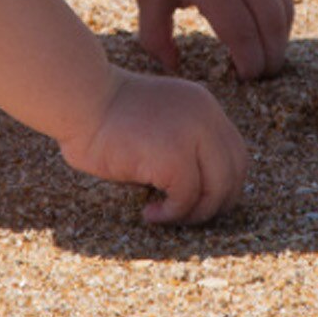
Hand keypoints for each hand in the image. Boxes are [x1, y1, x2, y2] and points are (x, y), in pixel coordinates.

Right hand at [59, 71, 247, 223]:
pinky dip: (171, 214)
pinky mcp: (174, 156)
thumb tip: (198, 190)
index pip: (235, 152)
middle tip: (186, 217)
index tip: (199, 201)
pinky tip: (150, 213)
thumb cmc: (106, 115)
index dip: (224, 184)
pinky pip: (186, 197)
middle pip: (235, 172)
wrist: (82, 100)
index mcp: (203, 106)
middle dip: (216, 203)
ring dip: (194, 213)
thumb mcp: (160, 120)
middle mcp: (205, 117)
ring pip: (217, 188)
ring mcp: (193, 134)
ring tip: (166, 216)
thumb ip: (183, 141)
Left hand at [126, 0, 294, 79]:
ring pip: (283, 6)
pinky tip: (270, 32)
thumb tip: (172, 68)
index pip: (241, 33)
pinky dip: (280, 15)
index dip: (248, 62)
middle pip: (270, 23)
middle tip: (263, 78)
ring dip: (281, 37)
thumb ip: (156, 36)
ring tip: (270, 59)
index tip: (244, 80)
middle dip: (270, 56)